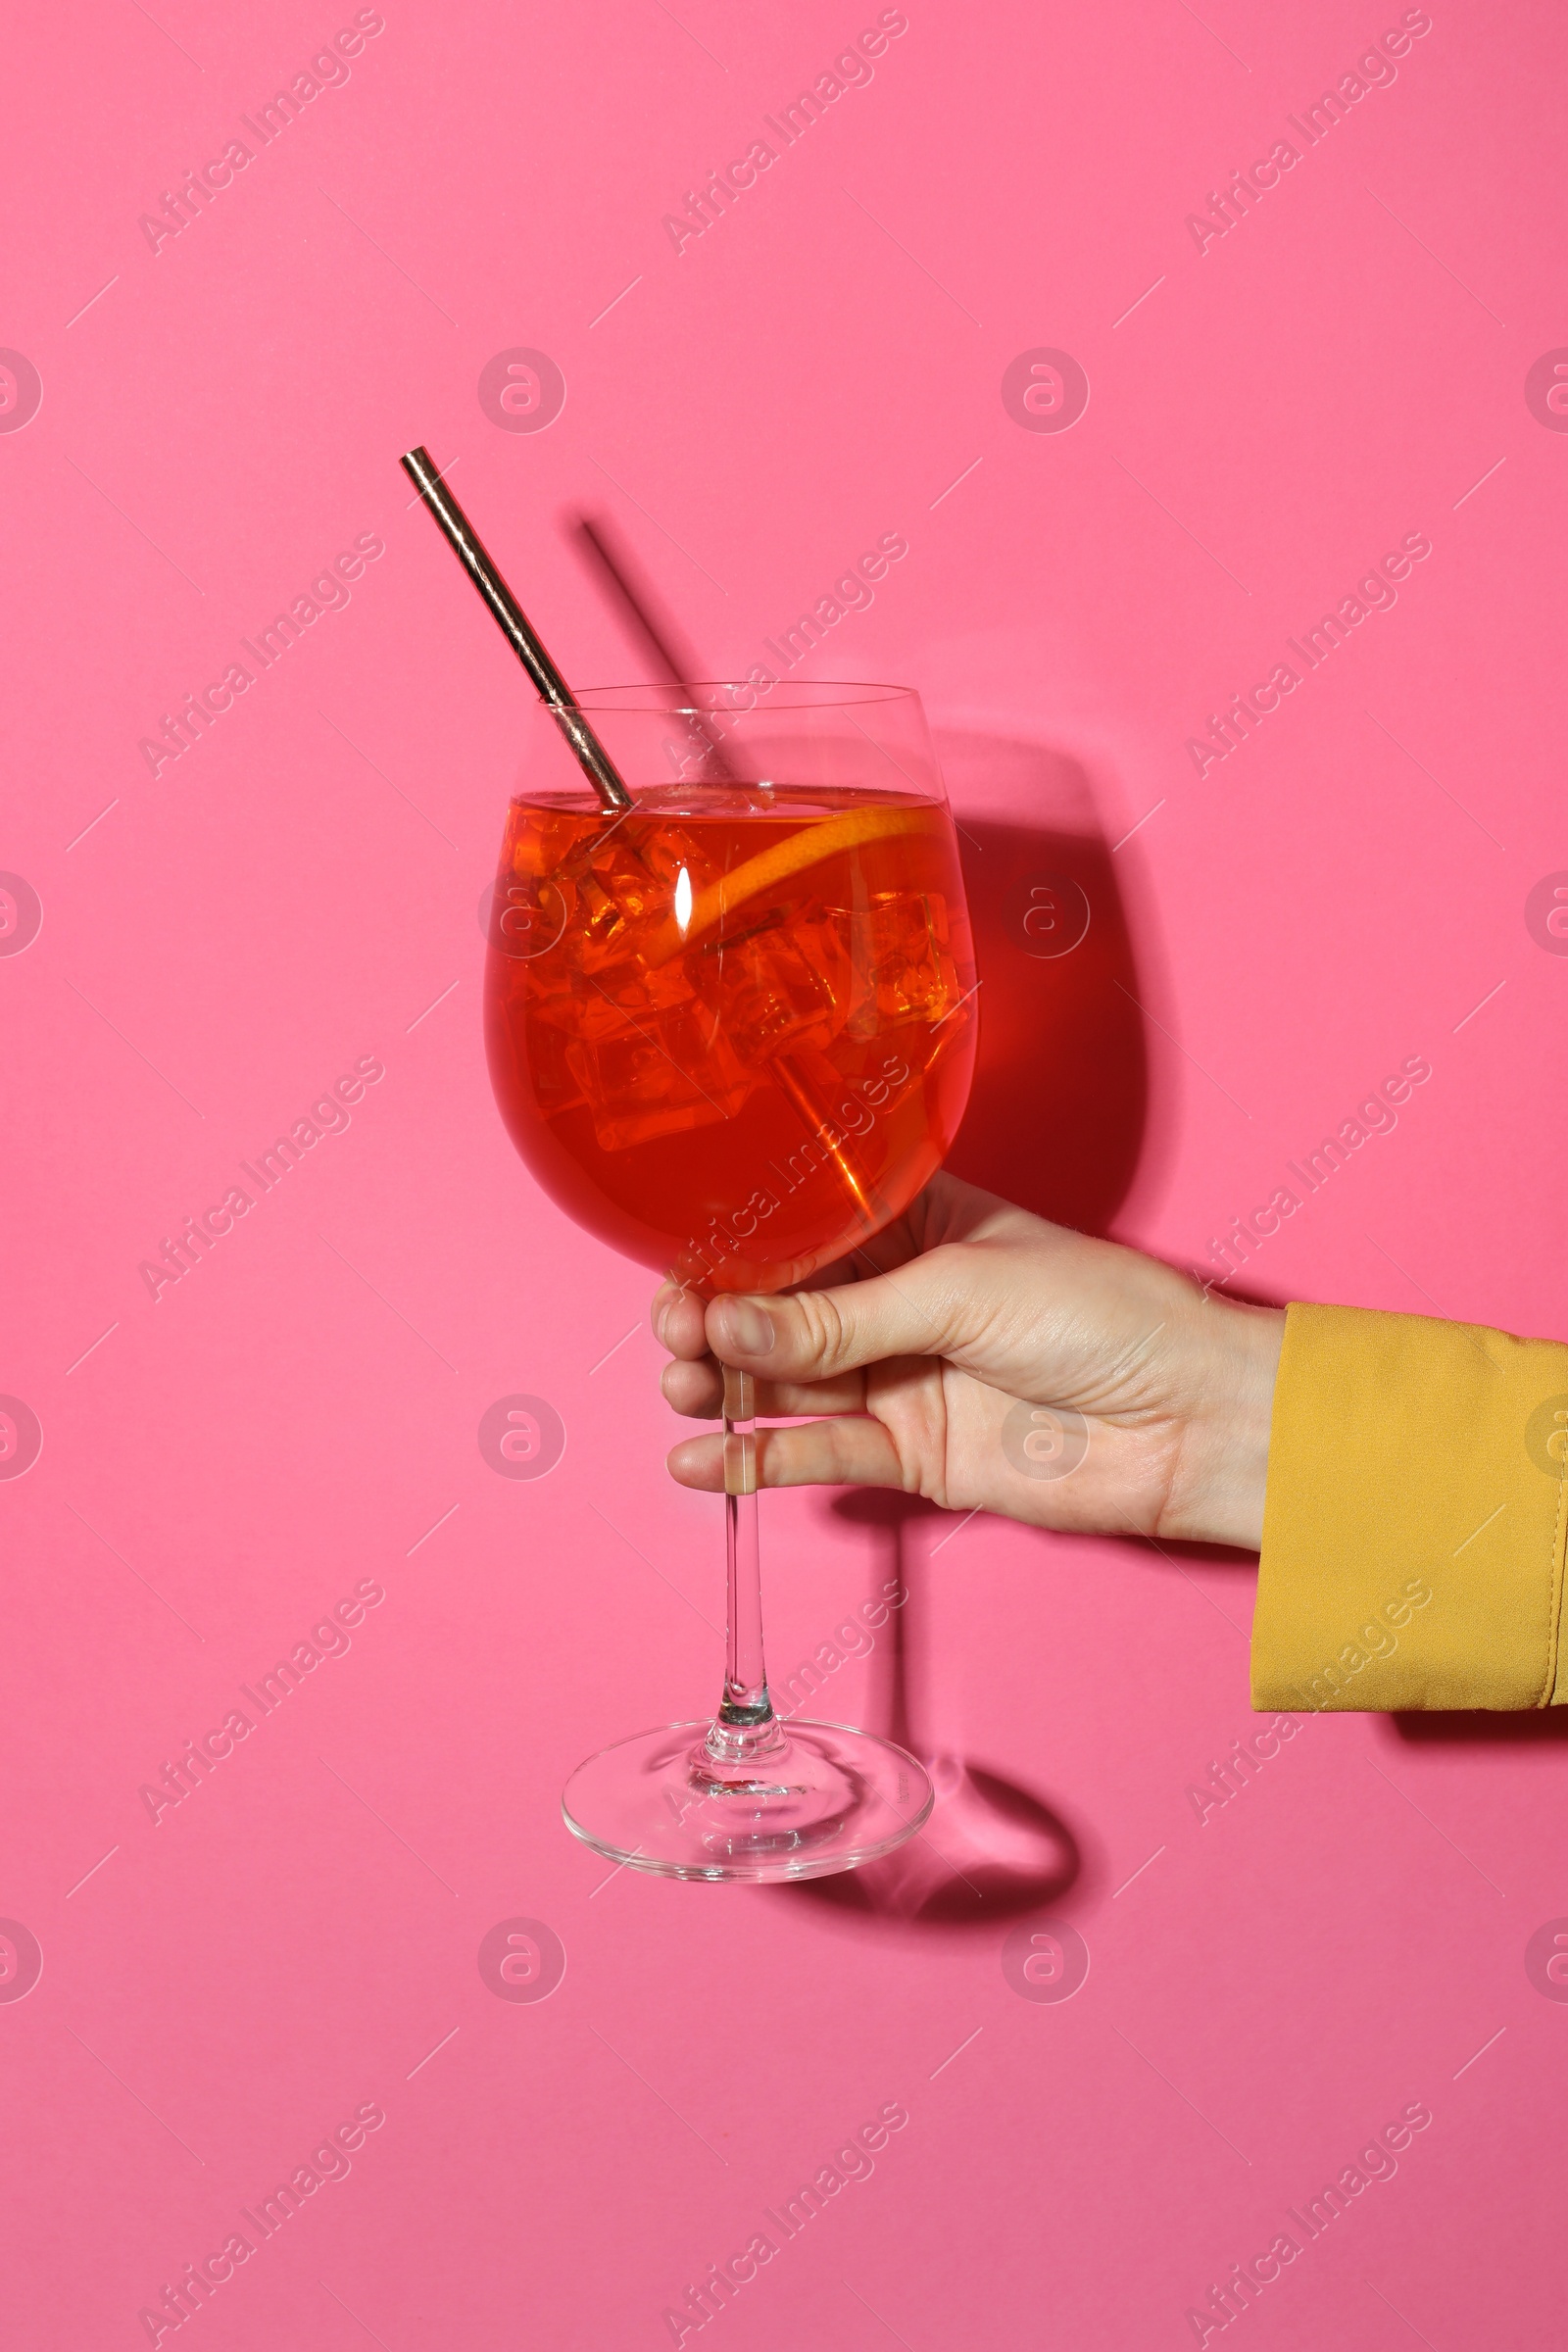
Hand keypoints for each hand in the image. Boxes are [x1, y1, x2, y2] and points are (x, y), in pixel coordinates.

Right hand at [652, 1172, 1283, 1549]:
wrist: (1189, 1419)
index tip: (679, 1265)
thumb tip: (729, 1324)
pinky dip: (757, 1459)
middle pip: (777, 1307)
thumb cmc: (1106, 1316)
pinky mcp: (909, 1453)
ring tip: (682, 1390)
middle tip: (676, 1332)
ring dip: (722, 1386)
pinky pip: (815, 1453)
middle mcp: (895, 1296)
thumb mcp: (961, 1290)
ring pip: (784, 1380)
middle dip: (715, 1319)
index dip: (735, 1248)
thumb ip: (840, 1317)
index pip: (799, 1229)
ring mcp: (897, 1376)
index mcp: (912, 1221)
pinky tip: (700, 1460)